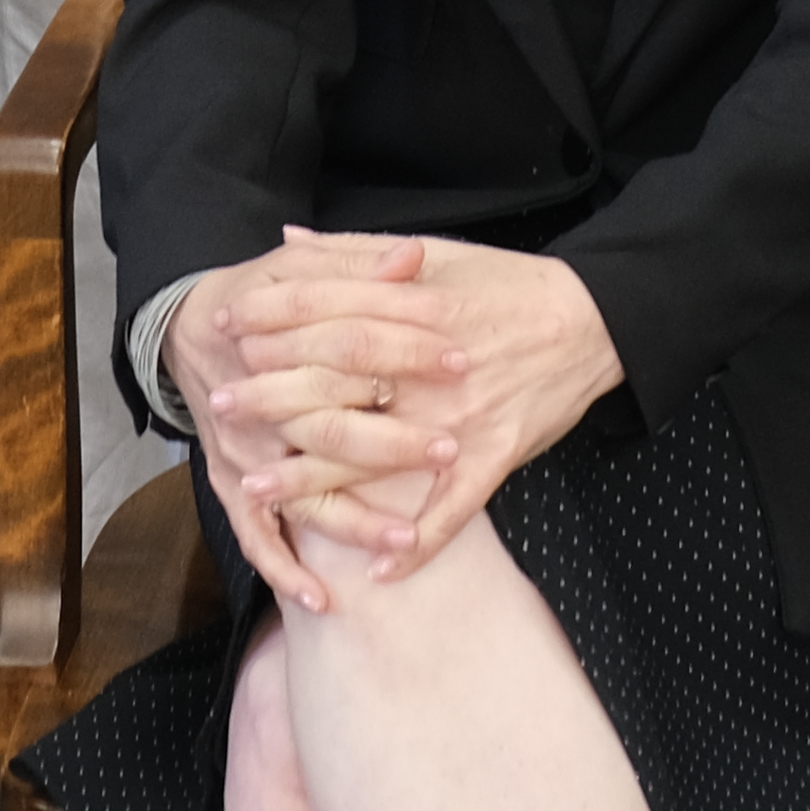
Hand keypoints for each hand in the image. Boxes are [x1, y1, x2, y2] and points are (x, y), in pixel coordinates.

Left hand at [182, 228, 623, 602]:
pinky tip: (378, 570)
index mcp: (414, 308)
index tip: (228, 328)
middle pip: (335, 383)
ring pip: (373, 456)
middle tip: (219, 408)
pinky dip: (415, 544)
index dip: (273, 319)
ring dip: (312, 479)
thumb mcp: (433, 254)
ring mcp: (459, 418)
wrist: (590, 322)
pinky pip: (450, 511)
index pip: (329, 312)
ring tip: (257, 490)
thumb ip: (357, 253)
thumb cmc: (507, 286)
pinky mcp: (493, 457)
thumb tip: (290, 241)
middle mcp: (429, 366)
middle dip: (271, 397)